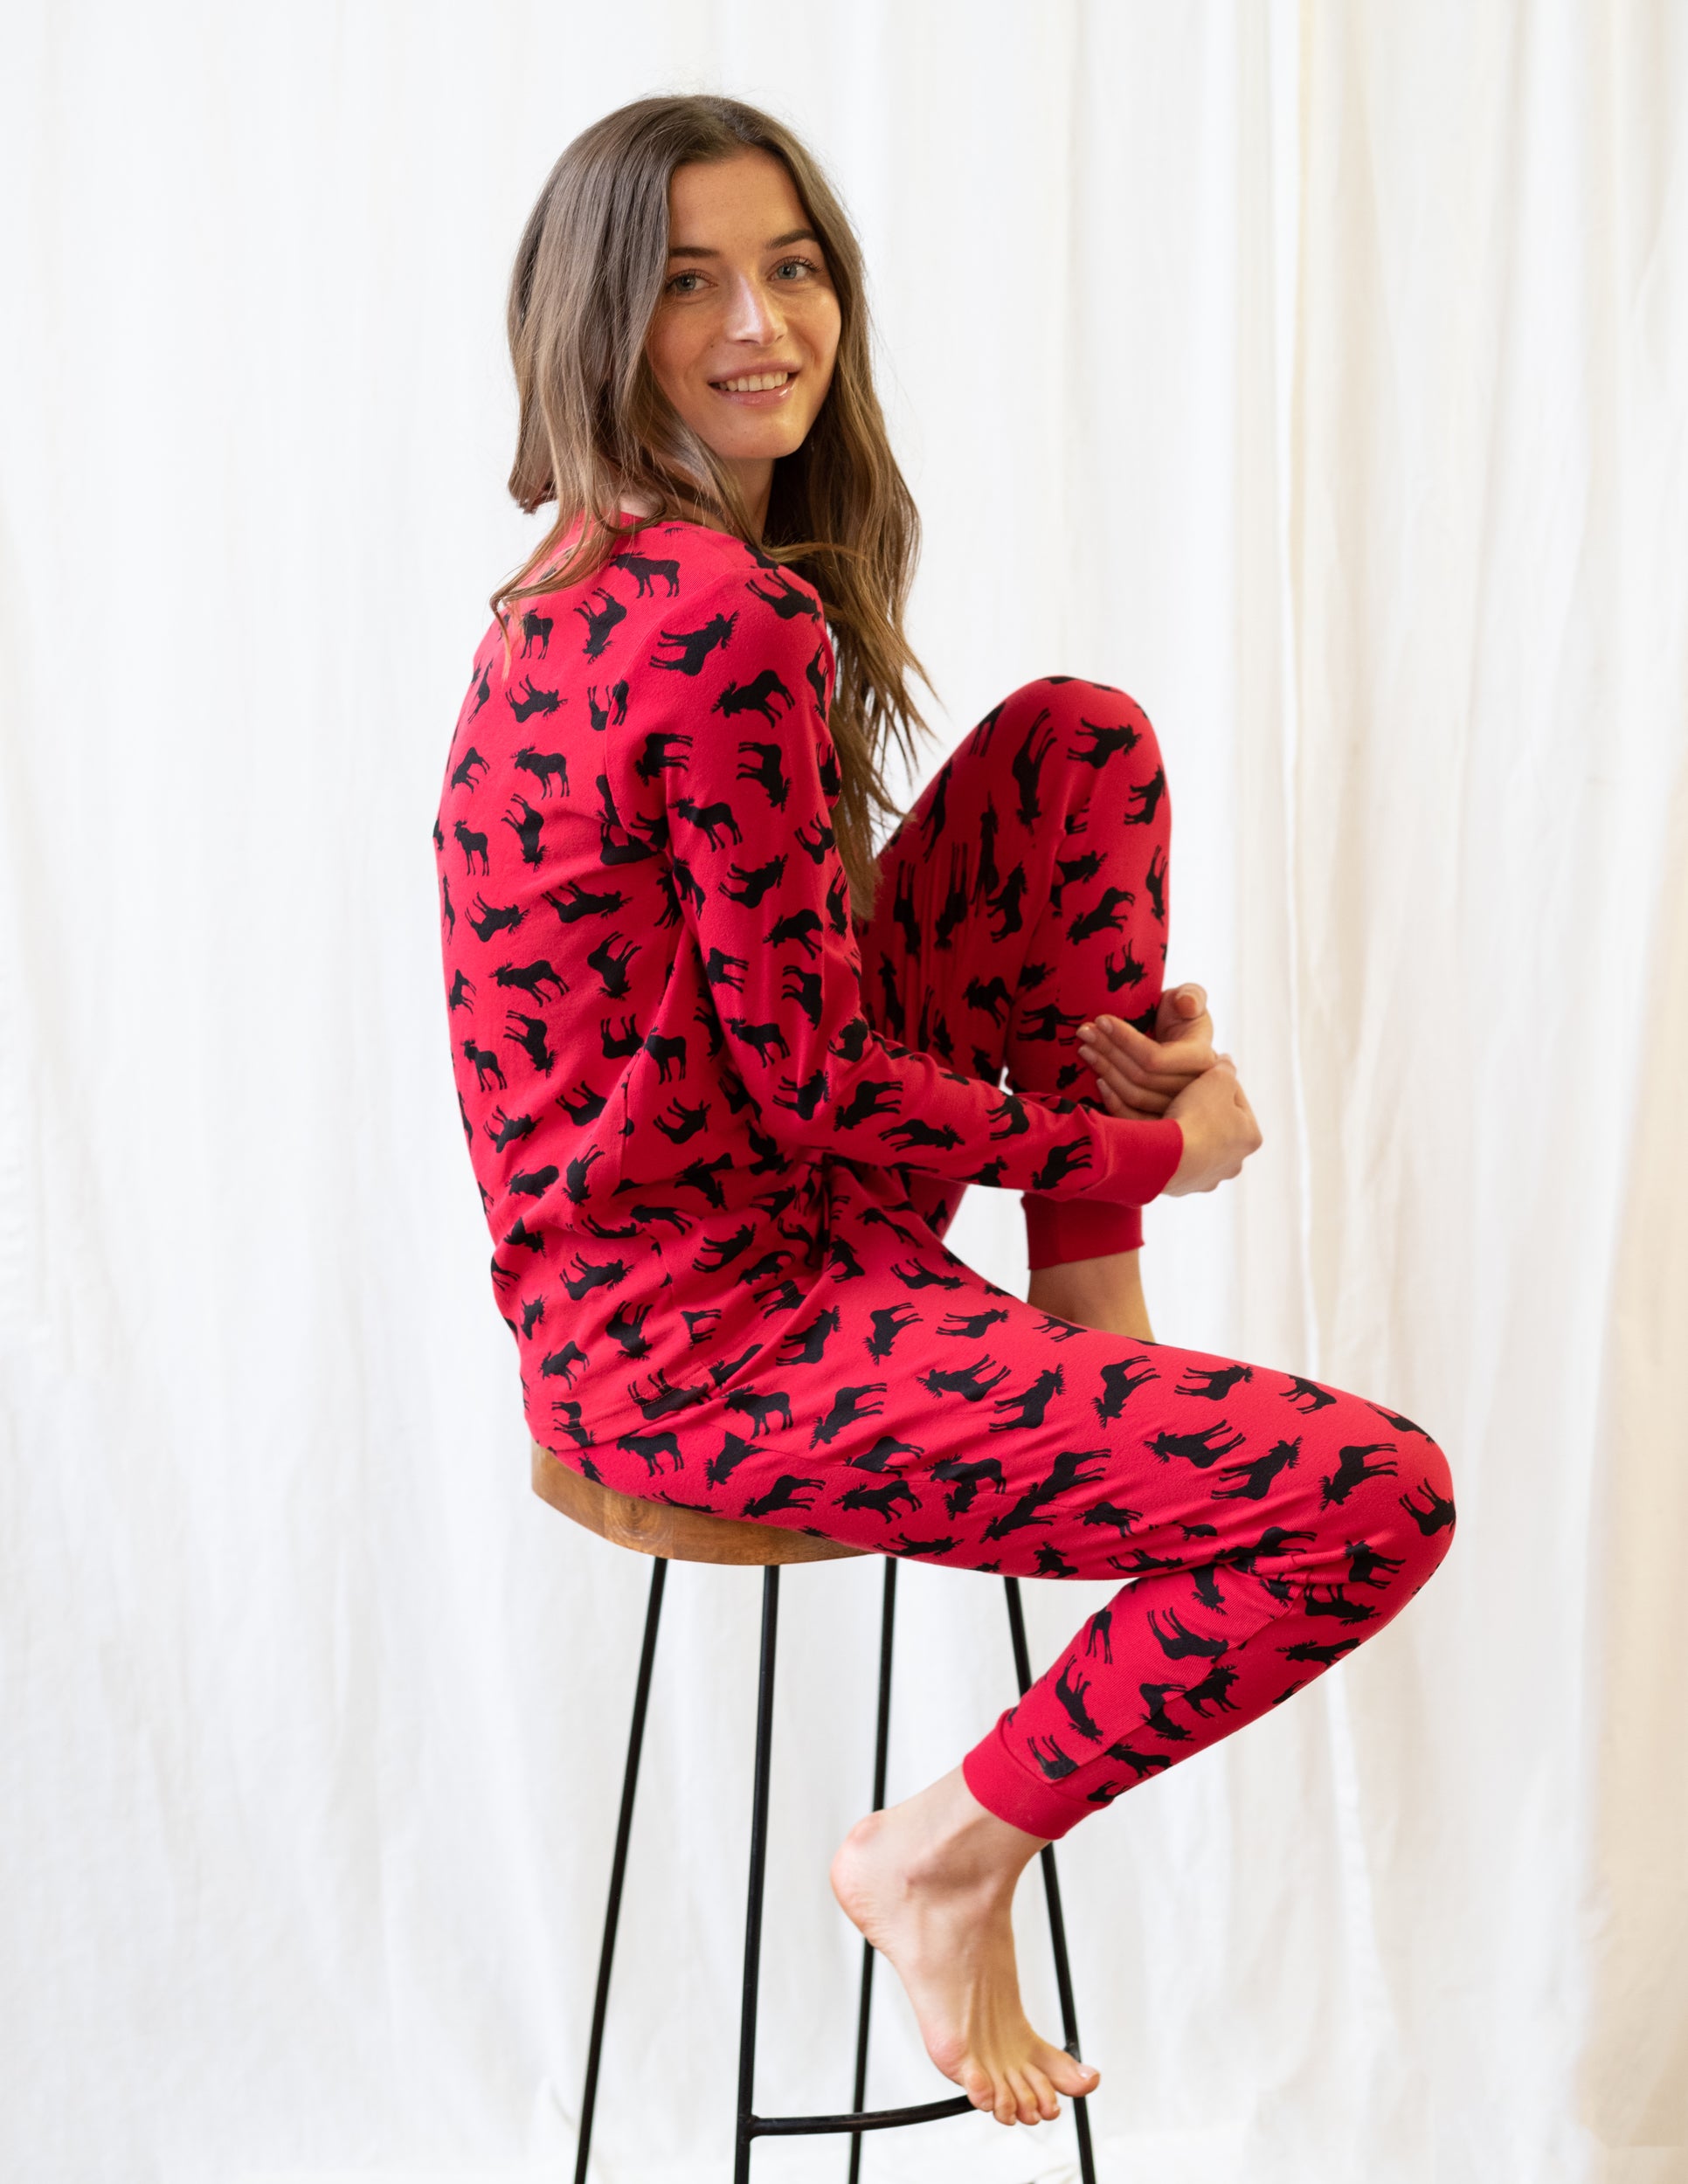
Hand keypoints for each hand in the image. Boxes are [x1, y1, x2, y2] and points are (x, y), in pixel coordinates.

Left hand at [1076, 983, 1216, 1116]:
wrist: (1178, 1041)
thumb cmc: (1182, 1015)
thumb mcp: (1190, 997)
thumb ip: (1192, 995)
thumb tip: (1186, 1004)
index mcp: (1201, 1058)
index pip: (1155, 1058)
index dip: (1125, 1040)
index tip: (1101, 1019)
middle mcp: (1193, 1087)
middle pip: (1141, 1077)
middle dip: (1108, 1051)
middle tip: (1085, 1032)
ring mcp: (1178, 1107)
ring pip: (1135, 1096)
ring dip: (1105, 1071)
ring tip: (1085, 1049)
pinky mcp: (1162, 1118)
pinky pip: (1135, 1119)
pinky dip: (1113, 1102)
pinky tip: (1097, 1081)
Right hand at [1162, 1057, 1262, 1194]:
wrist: (1165, 1156)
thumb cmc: (1197, 1115)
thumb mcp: (1216, 1079)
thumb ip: (1226, 1068)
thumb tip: (1227, 1061)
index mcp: (1252, 1138)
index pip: (1236, 1099)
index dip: (1217, 1081)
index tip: (1200, 1071)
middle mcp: (1235, 1164)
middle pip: (1218, 1126)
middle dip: (1203, 1111)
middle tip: (1182, 1094)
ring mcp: (1208, 1179)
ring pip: (1197, 1147)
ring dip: (1187, 1132)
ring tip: (1166, 1114)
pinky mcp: (1182, 1188)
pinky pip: (1176, 1162)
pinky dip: (1170, 1150)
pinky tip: (1157, 1136)